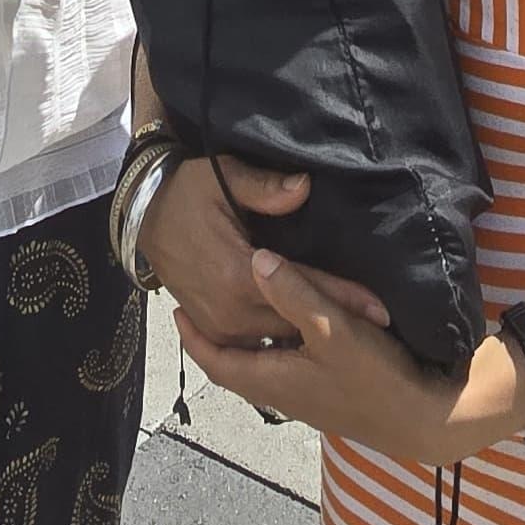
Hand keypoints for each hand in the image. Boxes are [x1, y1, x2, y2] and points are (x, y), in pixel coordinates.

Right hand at [137, 152, 389, 350]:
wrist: (144, 215)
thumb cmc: (187, 191)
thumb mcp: (223, 177)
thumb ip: (265, 188)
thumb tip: (305, 187)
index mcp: (238, 275)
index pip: (304, 289)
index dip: (344, 298)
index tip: (381, 310)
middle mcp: (231, 311)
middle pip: (296, 321)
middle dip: (335, 322)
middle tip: (379, 326)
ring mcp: (221, 326)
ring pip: (279, 340)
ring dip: (310, 336)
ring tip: (356, 338)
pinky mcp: (214, 330)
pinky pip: (257, 347)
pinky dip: (284, 342)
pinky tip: (310, 342)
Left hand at [179, 249, 524, 463]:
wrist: (420, 420)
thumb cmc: (372, 377)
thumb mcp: (333, 329)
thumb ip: (294, 293)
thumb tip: (255, 259)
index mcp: (273, 378)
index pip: (217, 360)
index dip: (193, 337)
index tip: (176, 310)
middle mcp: (282, 393)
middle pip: (235, 366)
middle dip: (214, 338)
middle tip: (201, 305)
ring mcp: (307, 398)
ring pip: (261, 367)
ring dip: (245, 342)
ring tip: (239, 309)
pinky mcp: (328, 395)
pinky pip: (285, 368)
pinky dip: (273, 347)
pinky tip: (288, 329)